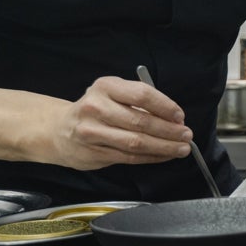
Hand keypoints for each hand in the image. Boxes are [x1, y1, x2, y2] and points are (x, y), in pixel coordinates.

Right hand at [50, 76, 193, 170]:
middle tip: (187, 135)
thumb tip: (174, 118)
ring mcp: (92, 132)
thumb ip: (140, 102)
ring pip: (136, 143)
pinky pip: (128, 157)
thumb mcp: (113, 94)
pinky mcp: (93, 153)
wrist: (58, 130)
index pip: (142, 95)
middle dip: (169, 131)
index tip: (180, 116)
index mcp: (106, 87)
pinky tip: (164, 156)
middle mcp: (96, 108)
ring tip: (181, 148)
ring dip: (164, 147)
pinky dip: (151, 157)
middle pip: (141, 122)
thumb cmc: (95, 109)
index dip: (166, 107)